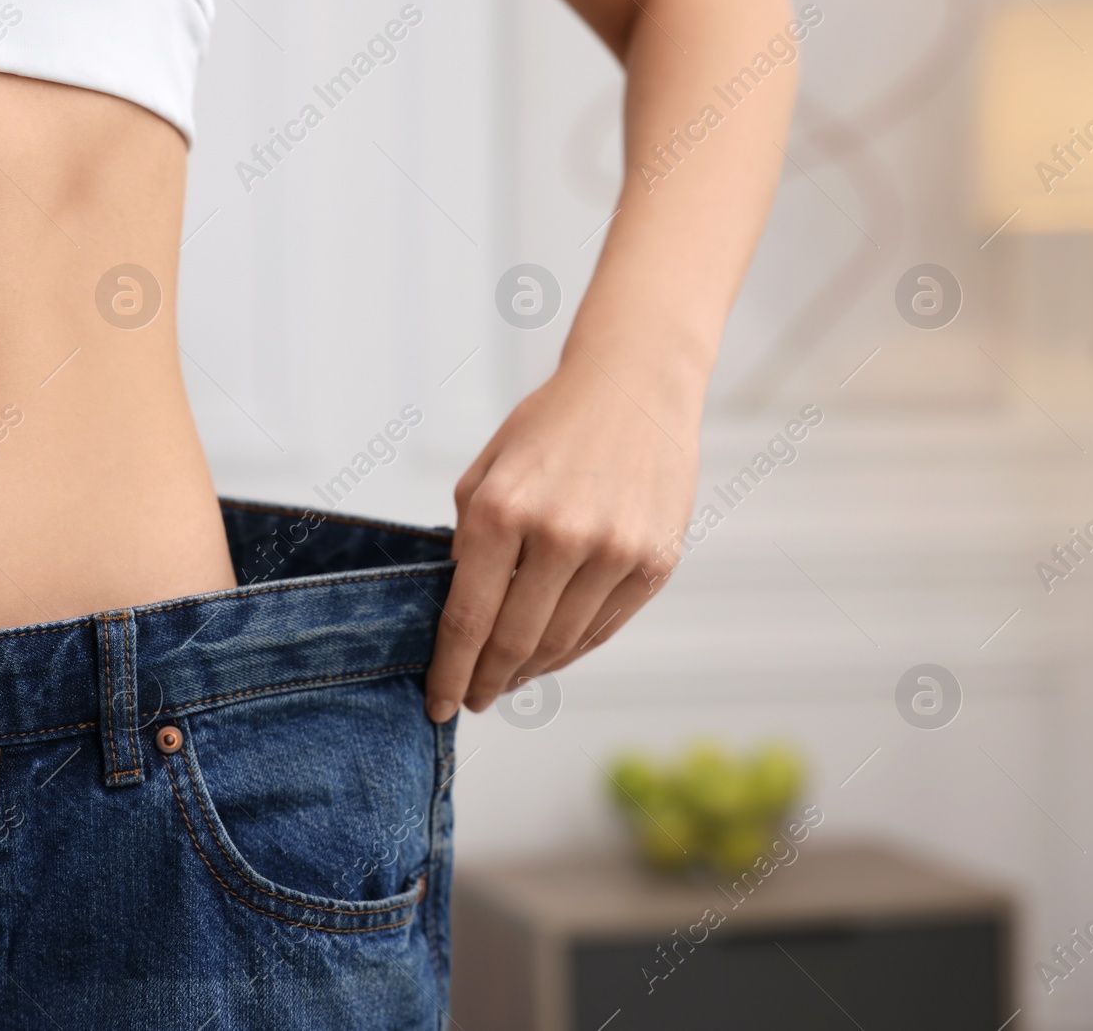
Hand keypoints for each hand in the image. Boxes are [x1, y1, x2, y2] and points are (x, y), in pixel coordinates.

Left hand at [425, 352, 700, 721]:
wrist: (634, 388)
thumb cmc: (550, 428)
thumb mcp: (486, 474)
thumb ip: (468, 542)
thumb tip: (461, 616)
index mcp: (501, 511)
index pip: (467, 619)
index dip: (449, 672)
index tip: (437, 703)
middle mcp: (559, 535)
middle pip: (513, 643)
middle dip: (486, 682)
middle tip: (472, 699)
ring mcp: (614, 551)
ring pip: (561, 645)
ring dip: (529, 672)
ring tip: (508, 679)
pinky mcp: (654, 562)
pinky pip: (603, 628)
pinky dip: (571, 650)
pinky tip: (550, 655)